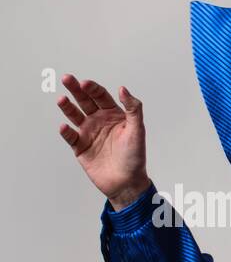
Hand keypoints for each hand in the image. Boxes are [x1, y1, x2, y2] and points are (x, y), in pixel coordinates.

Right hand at [56, 74, 151, 209]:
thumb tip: (123, 89)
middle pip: (85, 101)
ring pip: (74, 115)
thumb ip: (133, 109)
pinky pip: (70, 136)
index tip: (86, 84)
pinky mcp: (80, 147)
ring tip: (62, 100)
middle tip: (67, 79)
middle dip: (76, 90)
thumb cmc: (135, 157)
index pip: (101, 96)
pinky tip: (65, 126)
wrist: (127, 182)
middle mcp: (99, 121)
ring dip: (67, 107)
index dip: (93, 89)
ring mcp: (88, 133)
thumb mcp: (138, 130)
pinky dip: (66, 131)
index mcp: (113, 115)